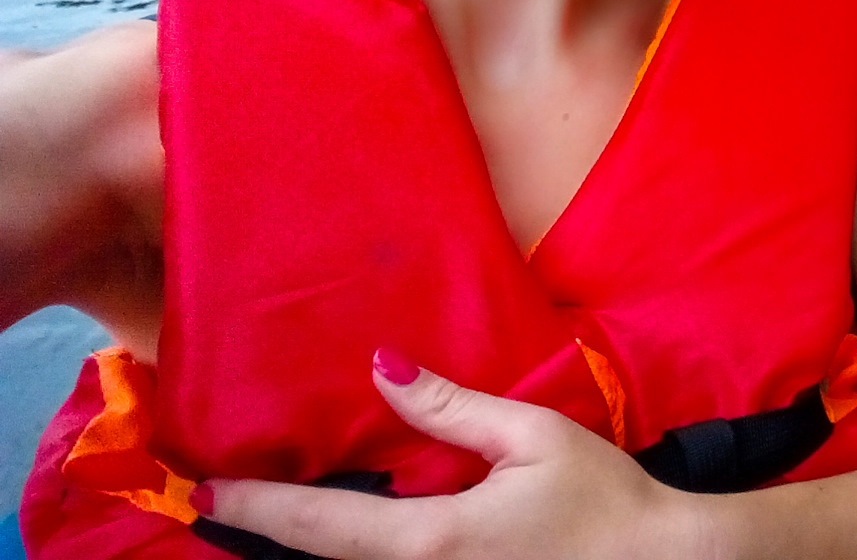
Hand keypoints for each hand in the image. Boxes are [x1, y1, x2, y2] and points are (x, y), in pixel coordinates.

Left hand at [197, 355, 712, 559]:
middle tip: (222, 504)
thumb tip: (384, 367)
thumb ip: (451, 407)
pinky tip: (350, 534)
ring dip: (314, 546)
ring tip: (275, 519)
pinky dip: (358, 553)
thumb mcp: (531, 435)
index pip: (319, 524)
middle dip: (270, 534)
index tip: (203, 493)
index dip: (255, 509)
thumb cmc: (601, 498)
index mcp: (431, 539)